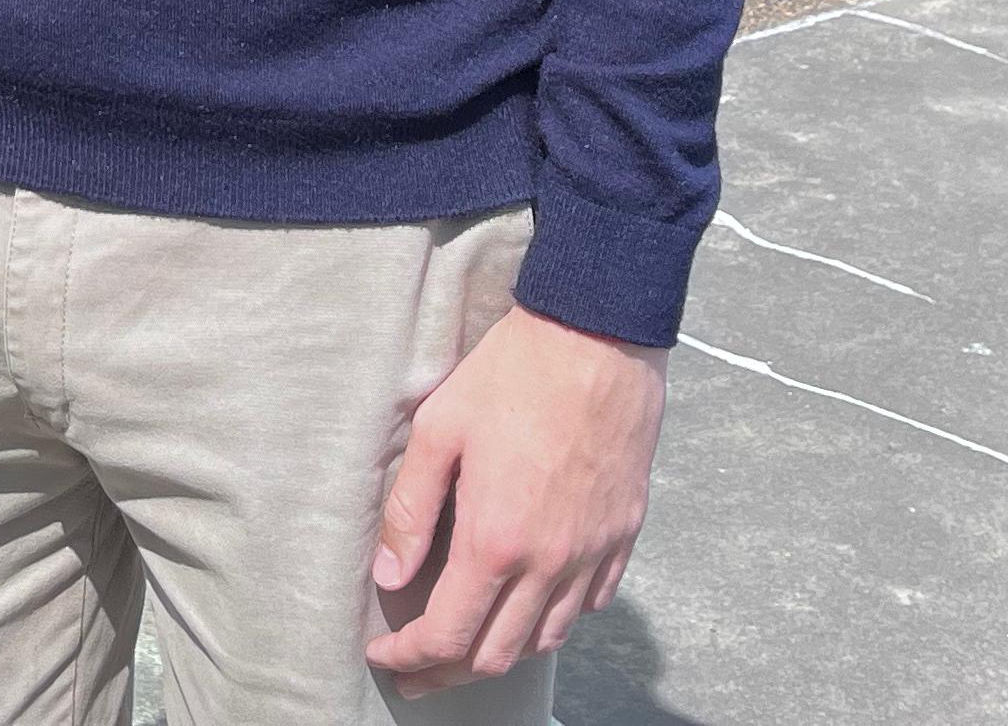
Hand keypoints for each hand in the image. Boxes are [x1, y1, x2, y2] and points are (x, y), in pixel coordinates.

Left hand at [365, 305, 666, 698]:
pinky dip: (555, 619)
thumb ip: (410, 510)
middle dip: (447, 673)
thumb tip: (389, 574)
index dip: (408, 657)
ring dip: (501, 653)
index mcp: (496, 541)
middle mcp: (549, 562)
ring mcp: (592, 551)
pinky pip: (590, 604)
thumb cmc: (514, 374)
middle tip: (416, 667)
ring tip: (468, 645)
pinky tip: (532, 604)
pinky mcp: (623, 533)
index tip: (384, 654)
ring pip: (547, 640)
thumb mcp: (439, 429)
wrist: (598, 335)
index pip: (446, 636)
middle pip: (496, 655)